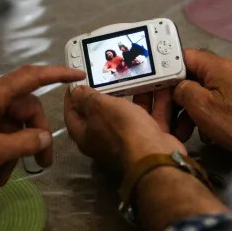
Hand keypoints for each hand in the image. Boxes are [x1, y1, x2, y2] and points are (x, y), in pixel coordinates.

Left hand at [0, 65, 84, 188]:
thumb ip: (22, 143)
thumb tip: (44, 137)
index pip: (29, 78)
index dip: (56, 74)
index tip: (76, 74)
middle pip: (22, 107)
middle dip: (34, 134)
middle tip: (42, 163)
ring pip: (7, 121)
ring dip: (14, 147)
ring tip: (8, 176)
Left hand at [64, 86, 184, 170]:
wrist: (154, 155)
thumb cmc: (121, 128)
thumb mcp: (99, 107)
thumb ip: (86, 97)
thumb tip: (75, 92)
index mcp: (85, 136)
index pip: (71, 114)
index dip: (72, 97)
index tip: (77, 81)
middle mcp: (103, 141)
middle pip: (101, 114)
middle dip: (105, 94)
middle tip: (107, 76)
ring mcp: (127, 141)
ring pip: (128, 114)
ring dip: (134, 96)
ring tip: (135, 77)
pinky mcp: (148, 140)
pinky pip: (150, 117)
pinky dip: (155, 103)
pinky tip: (160, 87)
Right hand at [172, 49, 231, 153]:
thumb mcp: (201, 105)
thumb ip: (182, 90)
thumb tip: (176, 89)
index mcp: (215, 66)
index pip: (181, 57)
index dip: (164, 71)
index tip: (154, 87)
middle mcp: (224, 72)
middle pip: (188, 78)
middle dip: (173, 99)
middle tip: (163, 118)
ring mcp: (231, 87)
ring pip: (198, 94)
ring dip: (185, 113)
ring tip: (179, 133)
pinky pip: (211, 104)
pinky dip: (201, 117)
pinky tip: (200, 134)